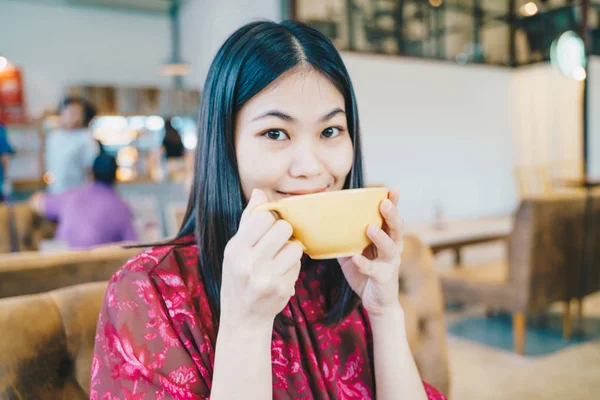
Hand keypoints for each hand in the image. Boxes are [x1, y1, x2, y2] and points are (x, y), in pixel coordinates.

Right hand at [220, 189, 302, 327]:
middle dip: (285, 233)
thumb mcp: (235, 249)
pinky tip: (281, 274)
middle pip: (283, 228)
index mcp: (235, 249)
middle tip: (278, 243)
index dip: (271, 219)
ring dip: (291, 250)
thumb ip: (248, 220)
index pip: (263, 217)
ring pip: (295, 247)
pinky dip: (293, 267)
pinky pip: (298, 265)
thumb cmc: (238, 276)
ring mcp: (265, 278)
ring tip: (280, 259)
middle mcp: (248, 263)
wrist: (242, 317)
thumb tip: (260, 192)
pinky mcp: (281, 289)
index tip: (269, 227)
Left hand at [338, 190, 403, 316]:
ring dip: (380, 237)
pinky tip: (355, 258)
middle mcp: (392, 249)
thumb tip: (323, 224)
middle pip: (396, 229)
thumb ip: (345, 239)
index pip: (391, 218)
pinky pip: (373, 270)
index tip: (392, 190)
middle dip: (392, 215)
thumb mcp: (354, 252)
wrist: (377, 304)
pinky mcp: (383, 279)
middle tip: (385, 203)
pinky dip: (364, 264)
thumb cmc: (366, 274)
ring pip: (389, 247)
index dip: (394, 204)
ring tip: (370, 228)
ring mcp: (389, 264)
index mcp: (387, 239)